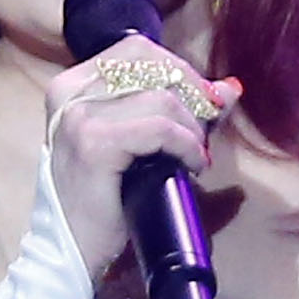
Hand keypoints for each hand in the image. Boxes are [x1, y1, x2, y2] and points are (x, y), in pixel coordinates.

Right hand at [43, 37, 241, 280]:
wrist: (69, 248)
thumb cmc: (101, 198)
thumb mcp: (134, 144)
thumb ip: (172, 110)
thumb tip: (229, 88)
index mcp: (72, 85)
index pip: (138, 50)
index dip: (180, 69)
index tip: (203, 102)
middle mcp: (70, 93)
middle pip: (153, 65)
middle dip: (192, 95)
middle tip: (204, 131)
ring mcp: (79, 117)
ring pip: (162, 97)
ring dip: (193, 126)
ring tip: (196, 154)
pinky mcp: (95, 144)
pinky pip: (160, 129)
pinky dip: (187, 145)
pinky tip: (192, 165)